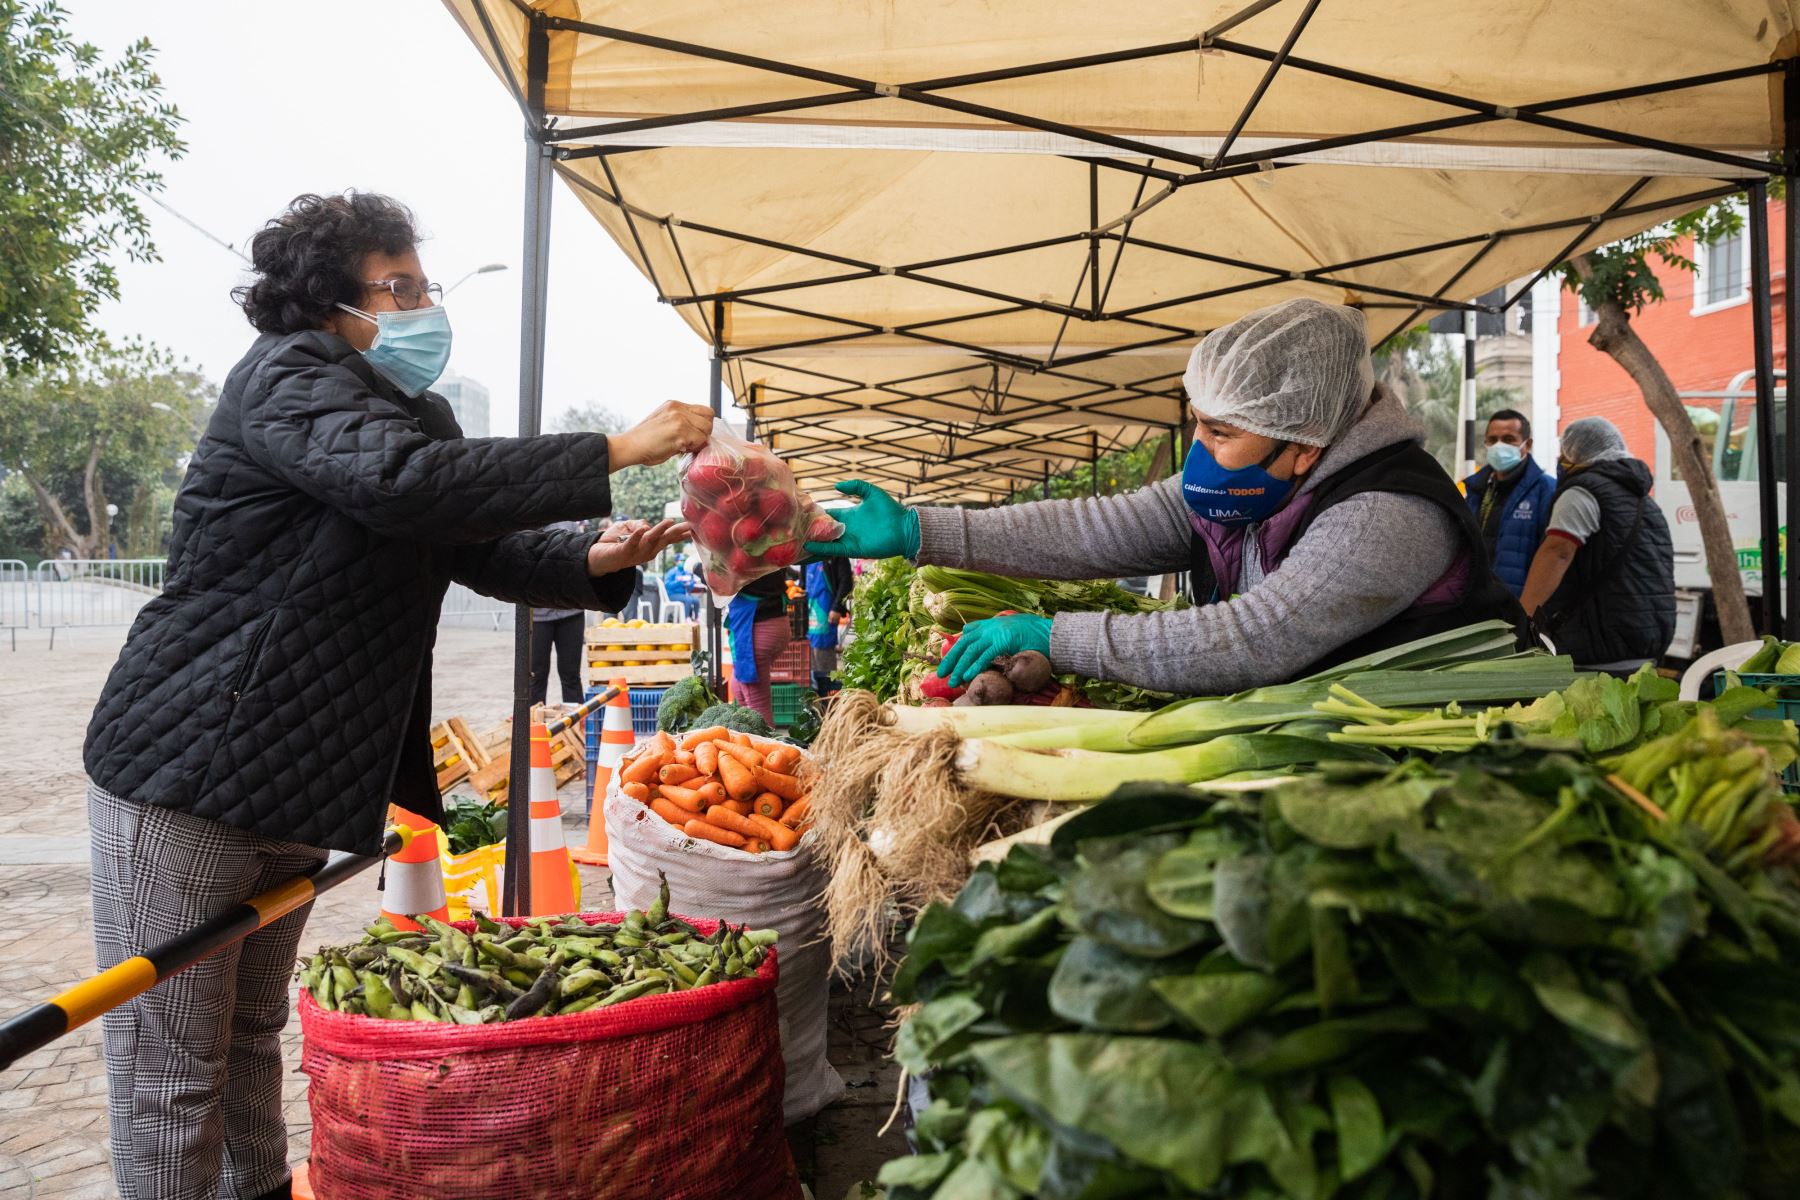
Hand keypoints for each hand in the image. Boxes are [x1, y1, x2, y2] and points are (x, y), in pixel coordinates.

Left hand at [586, 519, 689, 576]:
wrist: (595, 557)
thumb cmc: (614, 542)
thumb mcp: (629, 528)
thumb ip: (640, 525)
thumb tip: (647, 526)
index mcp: (651, 546)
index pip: (669, 539)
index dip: (681, 534)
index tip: (694, 527)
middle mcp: (647, 552)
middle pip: (664, 540)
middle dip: (677, 533)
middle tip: (689, 526)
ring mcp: (636, 554)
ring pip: (650, 541)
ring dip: (660, 531)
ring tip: (669, 522)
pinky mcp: (623, 553)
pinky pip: (632, 544)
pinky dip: (637, 536)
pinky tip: (644, 529)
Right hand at [607, 401, 713, 470]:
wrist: (629, 446)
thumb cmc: (645, 441)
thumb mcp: (664, 422)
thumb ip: (681, 423)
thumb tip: (699, 433)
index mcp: (674, 405)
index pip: (704, 410)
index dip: (703, 424)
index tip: (694, 435)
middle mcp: (678, 408)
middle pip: (709, 418)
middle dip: (704, 433)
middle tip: (691, 443)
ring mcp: (679, 418)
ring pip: (706, 429)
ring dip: (699, 441)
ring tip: (684, 446)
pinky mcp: (680, 431)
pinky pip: (700, 440)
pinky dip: (693, 448)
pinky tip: (680, 449)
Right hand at [801, 480, 920, 558]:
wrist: (905, 528)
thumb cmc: (890, 510)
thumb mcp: (871, 492)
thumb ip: (855, 486)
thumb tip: (836, 485)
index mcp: (848, 515)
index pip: (827, 514)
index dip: (814, 514)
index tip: (799, 512)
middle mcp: (846, 529)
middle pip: (822, 530)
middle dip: (809, 530)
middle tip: (790, 529)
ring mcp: (848, 540)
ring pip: (825, 542)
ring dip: (811, 543)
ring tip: (793, 543)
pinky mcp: (853, 549)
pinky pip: (834, 549)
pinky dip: (822, 548)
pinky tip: (809, 545)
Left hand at [937, 614, 1052, 686]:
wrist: (1054, 633)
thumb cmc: (1039, 636)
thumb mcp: (1015, 632)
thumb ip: (1000, 636)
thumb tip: (989, 646)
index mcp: (994, 623)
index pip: (969, 633)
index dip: (957, 647)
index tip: (949, 659)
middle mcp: (992, 626)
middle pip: (965, 643)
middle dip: (951, 658)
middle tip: (942, 673)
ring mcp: (997, 633)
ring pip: (971, 650)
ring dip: (959, 666)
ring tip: (951, 681)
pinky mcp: (1003, 641)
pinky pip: (985, 655)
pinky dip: (975, 665)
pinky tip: (967, 676)